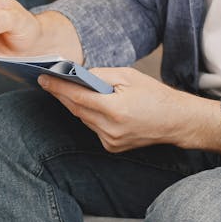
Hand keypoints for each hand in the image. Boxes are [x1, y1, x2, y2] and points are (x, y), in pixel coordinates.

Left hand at [38, 68, 220, 153]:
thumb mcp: (128, 76)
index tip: (43, 78)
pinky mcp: (113, 147)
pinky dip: (89, 115)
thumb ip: (100, 75)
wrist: (177, 121)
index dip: (58, 87)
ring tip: (64, 89)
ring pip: (83, 119)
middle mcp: (111, 129)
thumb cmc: (155, 95)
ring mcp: (111, 141)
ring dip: (75, 105)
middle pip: (76, 109)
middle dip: (62, 94)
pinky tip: (90, 105)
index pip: (77, 97)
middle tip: (49, 81)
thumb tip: (78, 74)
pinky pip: (93, 127)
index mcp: (115, 110)